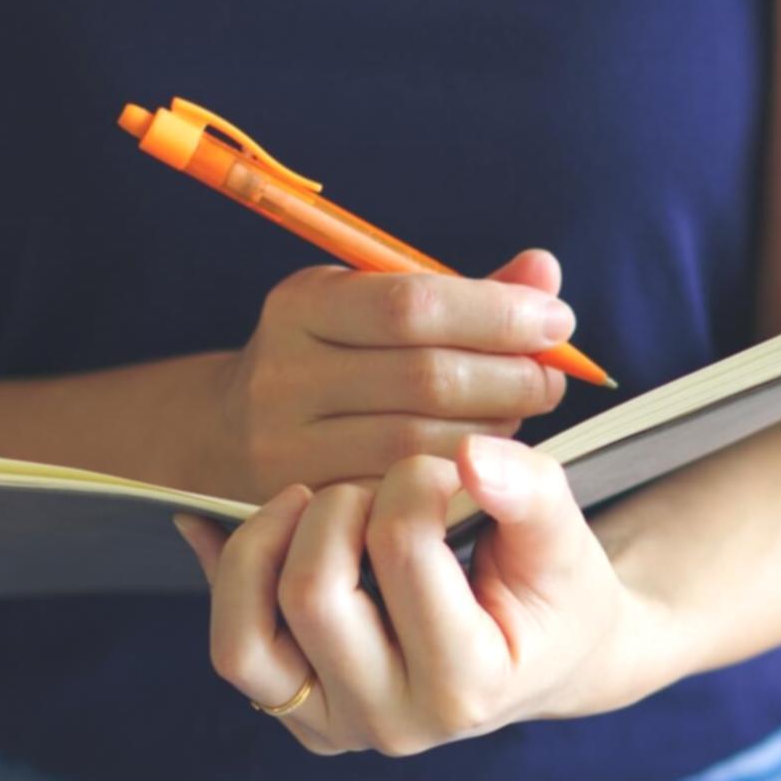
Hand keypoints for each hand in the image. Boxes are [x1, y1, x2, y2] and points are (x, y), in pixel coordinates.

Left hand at [172, 432, 684, 756]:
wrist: (549, 655)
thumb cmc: (557, 592)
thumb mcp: (566, 541)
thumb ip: (531, 494)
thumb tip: (469, 455)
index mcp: (467, 687)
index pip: (403, 551)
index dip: (413, 479)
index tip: (443, 466)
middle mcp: (394, 724)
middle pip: (313, 594)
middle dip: (336, 508)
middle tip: (375, 488)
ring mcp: (337, 728)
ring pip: (245, 637)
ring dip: (266, 544)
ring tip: (311, 504)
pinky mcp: (298, 714)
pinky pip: (233, 645)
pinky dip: (229, 576)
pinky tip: (242, 524)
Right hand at [202, 250, 573, 503]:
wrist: (224, 436)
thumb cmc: (329, 358)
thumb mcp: (372, 306)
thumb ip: (461, 292)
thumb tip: (543, 273)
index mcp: (302, 305)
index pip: (412, 305)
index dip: (497, 314)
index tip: (556, 323)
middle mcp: (284, 375)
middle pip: (425, 379)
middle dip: (510, 377)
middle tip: (550, 379)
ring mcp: (285, 450)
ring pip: (419, 445)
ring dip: (493, 431)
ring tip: (518, 417)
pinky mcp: (305, 508)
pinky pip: (401, 497)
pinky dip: (457, 478)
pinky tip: (480, 463)